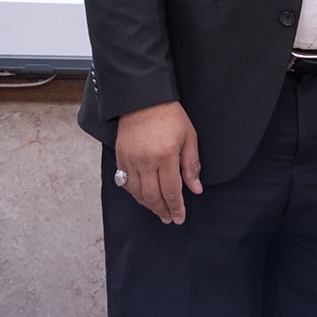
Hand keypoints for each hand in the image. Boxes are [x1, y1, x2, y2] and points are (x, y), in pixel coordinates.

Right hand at [115, 101, 201, 224]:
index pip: (171, 191)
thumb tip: (195, 189)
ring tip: (158, 211)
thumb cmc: (170, 115)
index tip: (179, 218)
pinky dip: (135, 193)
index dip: (176, 207)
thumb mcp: (189, 137)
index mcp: (165, 156)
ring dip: (149, 205)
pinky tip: (143, 197)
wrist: (143, 98)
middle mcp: (146, 161)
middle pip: (153, 196)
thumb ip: (191, 165)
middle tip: (169, 218)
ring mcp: (131, 160)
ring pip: (138, 193)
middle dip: (162, 210)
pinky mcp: (120, 157)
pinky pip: (126, 183)